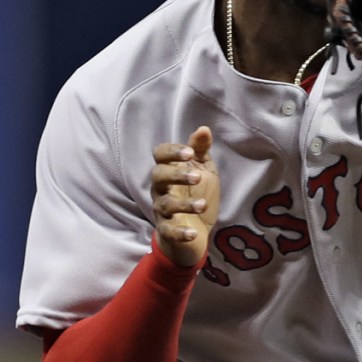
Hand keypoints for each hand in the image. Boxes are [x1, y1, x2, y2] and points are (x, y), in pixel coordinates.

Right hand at [150, 126, 219, 266]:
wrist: (199, 229)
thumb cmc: (198, 193)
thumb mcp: (204, 169)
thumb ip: (201, 150)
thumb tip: (204, 129)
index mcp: (170, 170)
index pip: (160, 155)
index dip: (172, 152)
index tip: (190, 152)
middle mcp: (161, 188)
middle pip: (157, 176)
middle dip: (176, 175)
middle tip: (197, 177)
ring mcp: (162, 210)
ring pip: (165, 204)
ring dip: (184, 204)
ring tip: (203, 205)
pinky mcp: (167, 231)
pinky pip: (168, 231)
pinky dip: (180, 232)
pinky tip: (193, 233)